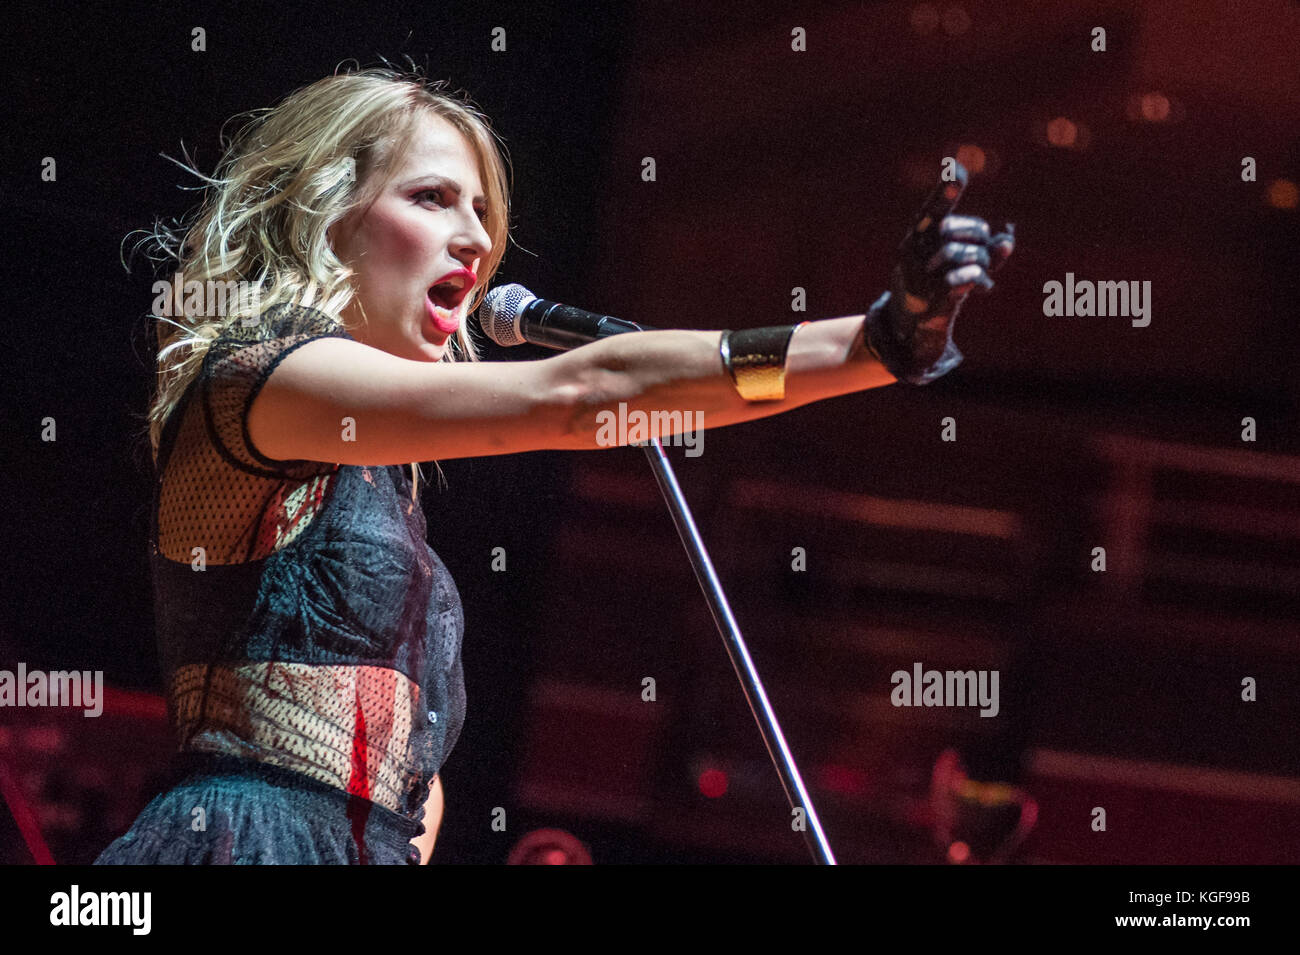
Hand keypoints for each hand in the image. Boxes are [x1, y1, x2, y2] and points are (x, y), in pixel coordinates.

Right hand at [864, 161, 1014, 383]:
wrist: (912, 326)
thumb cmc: (936, 284)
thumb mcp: (958, 261)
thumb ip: (985, 247)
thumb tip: (1007, 240)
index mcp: (917, 236)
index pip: (932, 209)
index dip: (945, 191)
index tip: (956, 170)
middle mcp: (913, 252)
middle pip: (953, 229)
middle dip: (976, 234)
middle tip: (983, 248)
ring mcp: (921, 275)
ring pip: (962, 253)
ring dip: (980, 260)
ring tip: (981, 272)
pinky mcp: (932, 297)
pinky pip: (965, 278)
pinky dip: (979, 279)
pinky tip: (982, 286)